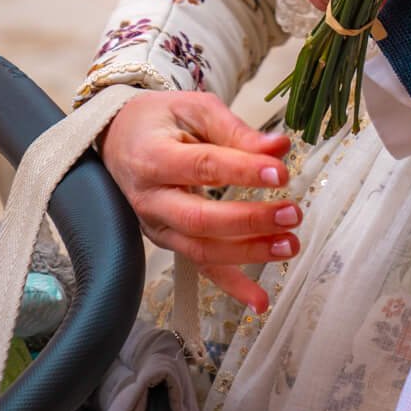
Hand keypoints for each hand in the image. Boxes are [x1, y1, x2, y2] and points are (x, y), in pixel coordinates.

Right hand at [100, 91, 300, 313]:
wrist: (118, 138)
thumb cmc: (159, 121)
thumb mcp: (194, 109)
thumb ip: (236, 130)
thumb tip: (279, 147)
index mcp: (153, 157)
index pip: (202, 167)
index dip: (243, 171)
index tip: (280, 172)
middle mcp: (151, 199)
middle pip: (199, 218)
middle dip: (249, 220)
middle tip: (292, 213)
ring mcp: (158, 226)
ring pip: (201, 249)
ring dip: (249, 253)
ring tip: (290, 244)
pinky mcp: (170, 241)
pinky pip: (201, 267)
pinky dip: (231, 286)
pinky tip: (260, 301)